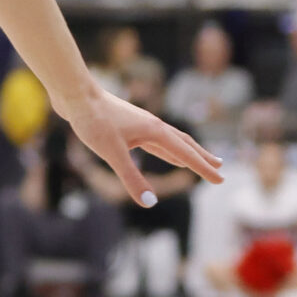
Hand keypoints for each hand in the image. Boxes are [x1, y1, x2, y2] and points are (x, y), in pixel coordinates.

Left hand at [60, 87, 223, 204]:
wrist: (76, 94)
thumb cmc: (93, 120)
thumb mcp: (112, 153)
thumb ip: (131, 179)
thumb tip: (150, 203)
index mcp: (155, 131)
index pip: (186, 154)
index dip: (203, 169)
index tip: (221, 180)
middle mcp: (154, 125)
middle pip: (185, 144)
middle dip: (203, 158)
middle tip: (221, 168)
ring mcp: (143, 123)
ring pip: (172, 140)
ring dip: (188, 152)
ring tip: (200, 160)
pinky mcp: (131, 124)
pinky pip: (158, 140)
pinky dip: (169, 149)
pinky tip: (166, 151)